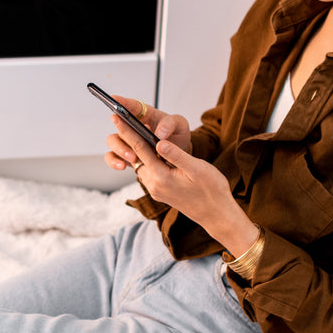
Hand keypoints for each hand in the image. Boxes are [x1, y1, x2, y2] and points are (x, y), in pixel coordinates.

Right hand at [103, 96, 191, 173]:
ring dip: (120, 149)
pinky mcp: (125, 155)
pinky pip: (113, 157)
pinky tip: (123, 166)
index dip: (122, 101)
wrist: (177, 154)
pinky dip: (115, 162)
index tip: (114, 99)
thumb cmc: (176, 135)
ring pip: (113, 141)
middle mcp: (132, 126)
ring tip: (133, 157)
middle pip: (118, 124)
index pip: (132, 105)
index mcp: (145, 114)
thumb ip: (171, 124)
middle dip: (122, 131)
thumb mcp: (179, 125)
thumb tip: (160, 133)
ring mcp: (127, 141)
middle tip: (131, 137)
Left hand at [110, 118, 254, 250]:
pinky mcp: (160, 193)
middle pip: (136, 157)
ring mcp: (156, 191)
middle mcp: (154, 185)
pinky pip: (148, 173)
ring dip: (136, 150)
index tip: (115, 117)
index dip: (127, 131)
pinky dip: (145, 161)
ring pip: (141, 166)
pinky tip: (148, 152)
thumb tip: (159, 141)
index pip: (139, 149)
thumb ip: (176, 155)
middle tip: (118, 120)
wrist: (217, 215)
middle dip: (127, 138)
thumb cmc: (211, 190)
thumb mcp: (197, 168)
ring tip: (131, 132)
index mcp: (161, 177)